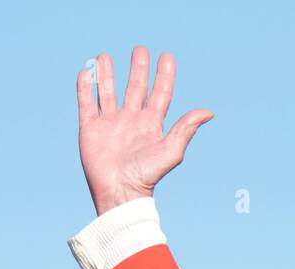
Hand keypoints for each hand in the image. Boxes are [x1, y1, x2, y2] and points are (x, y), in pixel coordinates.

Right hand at [76, 47, 213, 215]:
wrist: (120, 193)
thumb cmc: (147, 176)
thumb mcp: (172, 151)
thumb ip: (186, 128)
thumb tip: (209, 112)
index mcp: (151, 125)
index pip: (160, 94)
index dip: (164, 75)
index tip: (167, 57)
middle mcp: (131, 121)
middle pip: (135, 88)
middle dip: (138, 68)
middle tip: (140, 49)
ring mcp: (110, 124)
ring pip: (108, 91)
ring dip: (107, 74)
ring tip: (104, 56)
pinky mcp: (90, 130)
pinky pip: (86, 104)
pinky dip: (85, 88)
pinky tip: (86, 73)